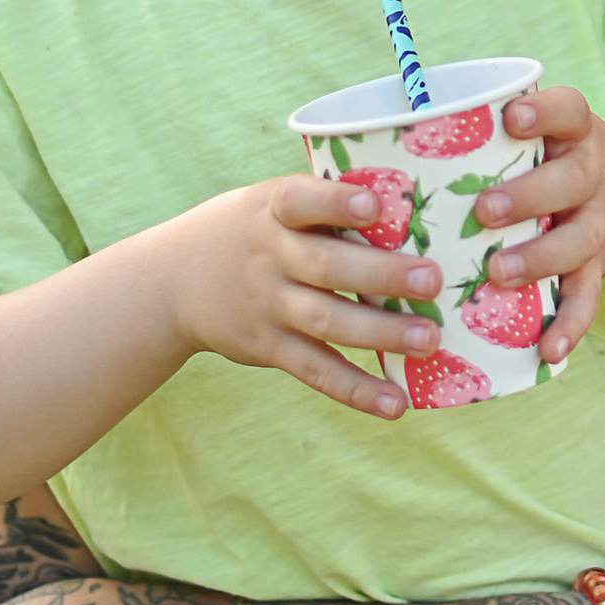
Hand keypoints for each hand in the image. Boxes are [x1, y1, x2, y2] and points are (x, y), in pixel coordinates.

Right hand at [161, 171, 444, 417]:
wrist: (173, 281)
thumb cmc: (251, 230)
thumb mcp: (270, 203)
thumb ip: (324, 209)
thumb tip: (411, 216)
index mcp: (272, 209)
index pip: (300, 200)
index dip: (336, 202)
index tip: (374, 205)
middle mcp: (269, 256)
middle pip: (327, 266)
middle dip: (382, 274)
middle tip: (431, 281)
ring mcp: (268, 305)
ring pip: (327, 321)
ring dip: (381, 333)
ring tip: (427, 339)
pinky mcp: (269, 347)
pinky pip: (317, 370)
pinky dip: (356, 390)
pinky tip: (395, 403)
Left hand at [469, 83, 604, 362]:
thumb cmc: (549, 159)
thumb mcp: (536, 134)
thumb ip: (477, 134)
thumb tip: (368, 137)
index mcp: (572, 134)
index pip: (569, 110)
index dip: (545, 112)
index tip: (514, 117)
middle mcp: (591, 175)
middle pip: (571, 180)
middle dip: (528, 195)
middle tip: (485, 209)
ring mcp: (597, 224)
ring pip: (578, 242)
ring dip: (539, 258)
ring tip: (498, 273)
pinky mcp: (597, 268)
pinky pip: (587, 299)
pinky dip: (569, 327)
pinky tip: (547, 350)